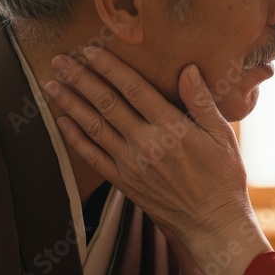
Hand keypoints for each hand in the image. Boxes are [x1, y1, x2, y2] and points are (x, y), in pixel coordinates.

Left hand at [43, 47, 271, 274]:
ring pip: (94, 127)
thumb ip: (201, 102)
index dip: (110, 67)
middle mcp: (146, 144)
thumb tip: (188, 69)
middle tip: (60, 59)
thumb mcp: (222, 135)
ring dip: (70, 103)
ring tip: (52, 84)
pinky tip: (62, 122)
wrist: (212, 224)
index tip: (90, 49)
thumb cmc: (223, 177)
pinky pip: (93, 157)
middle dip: (81, 78)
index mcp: (172, 127)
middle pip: (107, 104)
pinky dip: (75, 138)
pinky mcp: (124, 182)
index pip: (134, 89)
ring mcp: (131, 164)